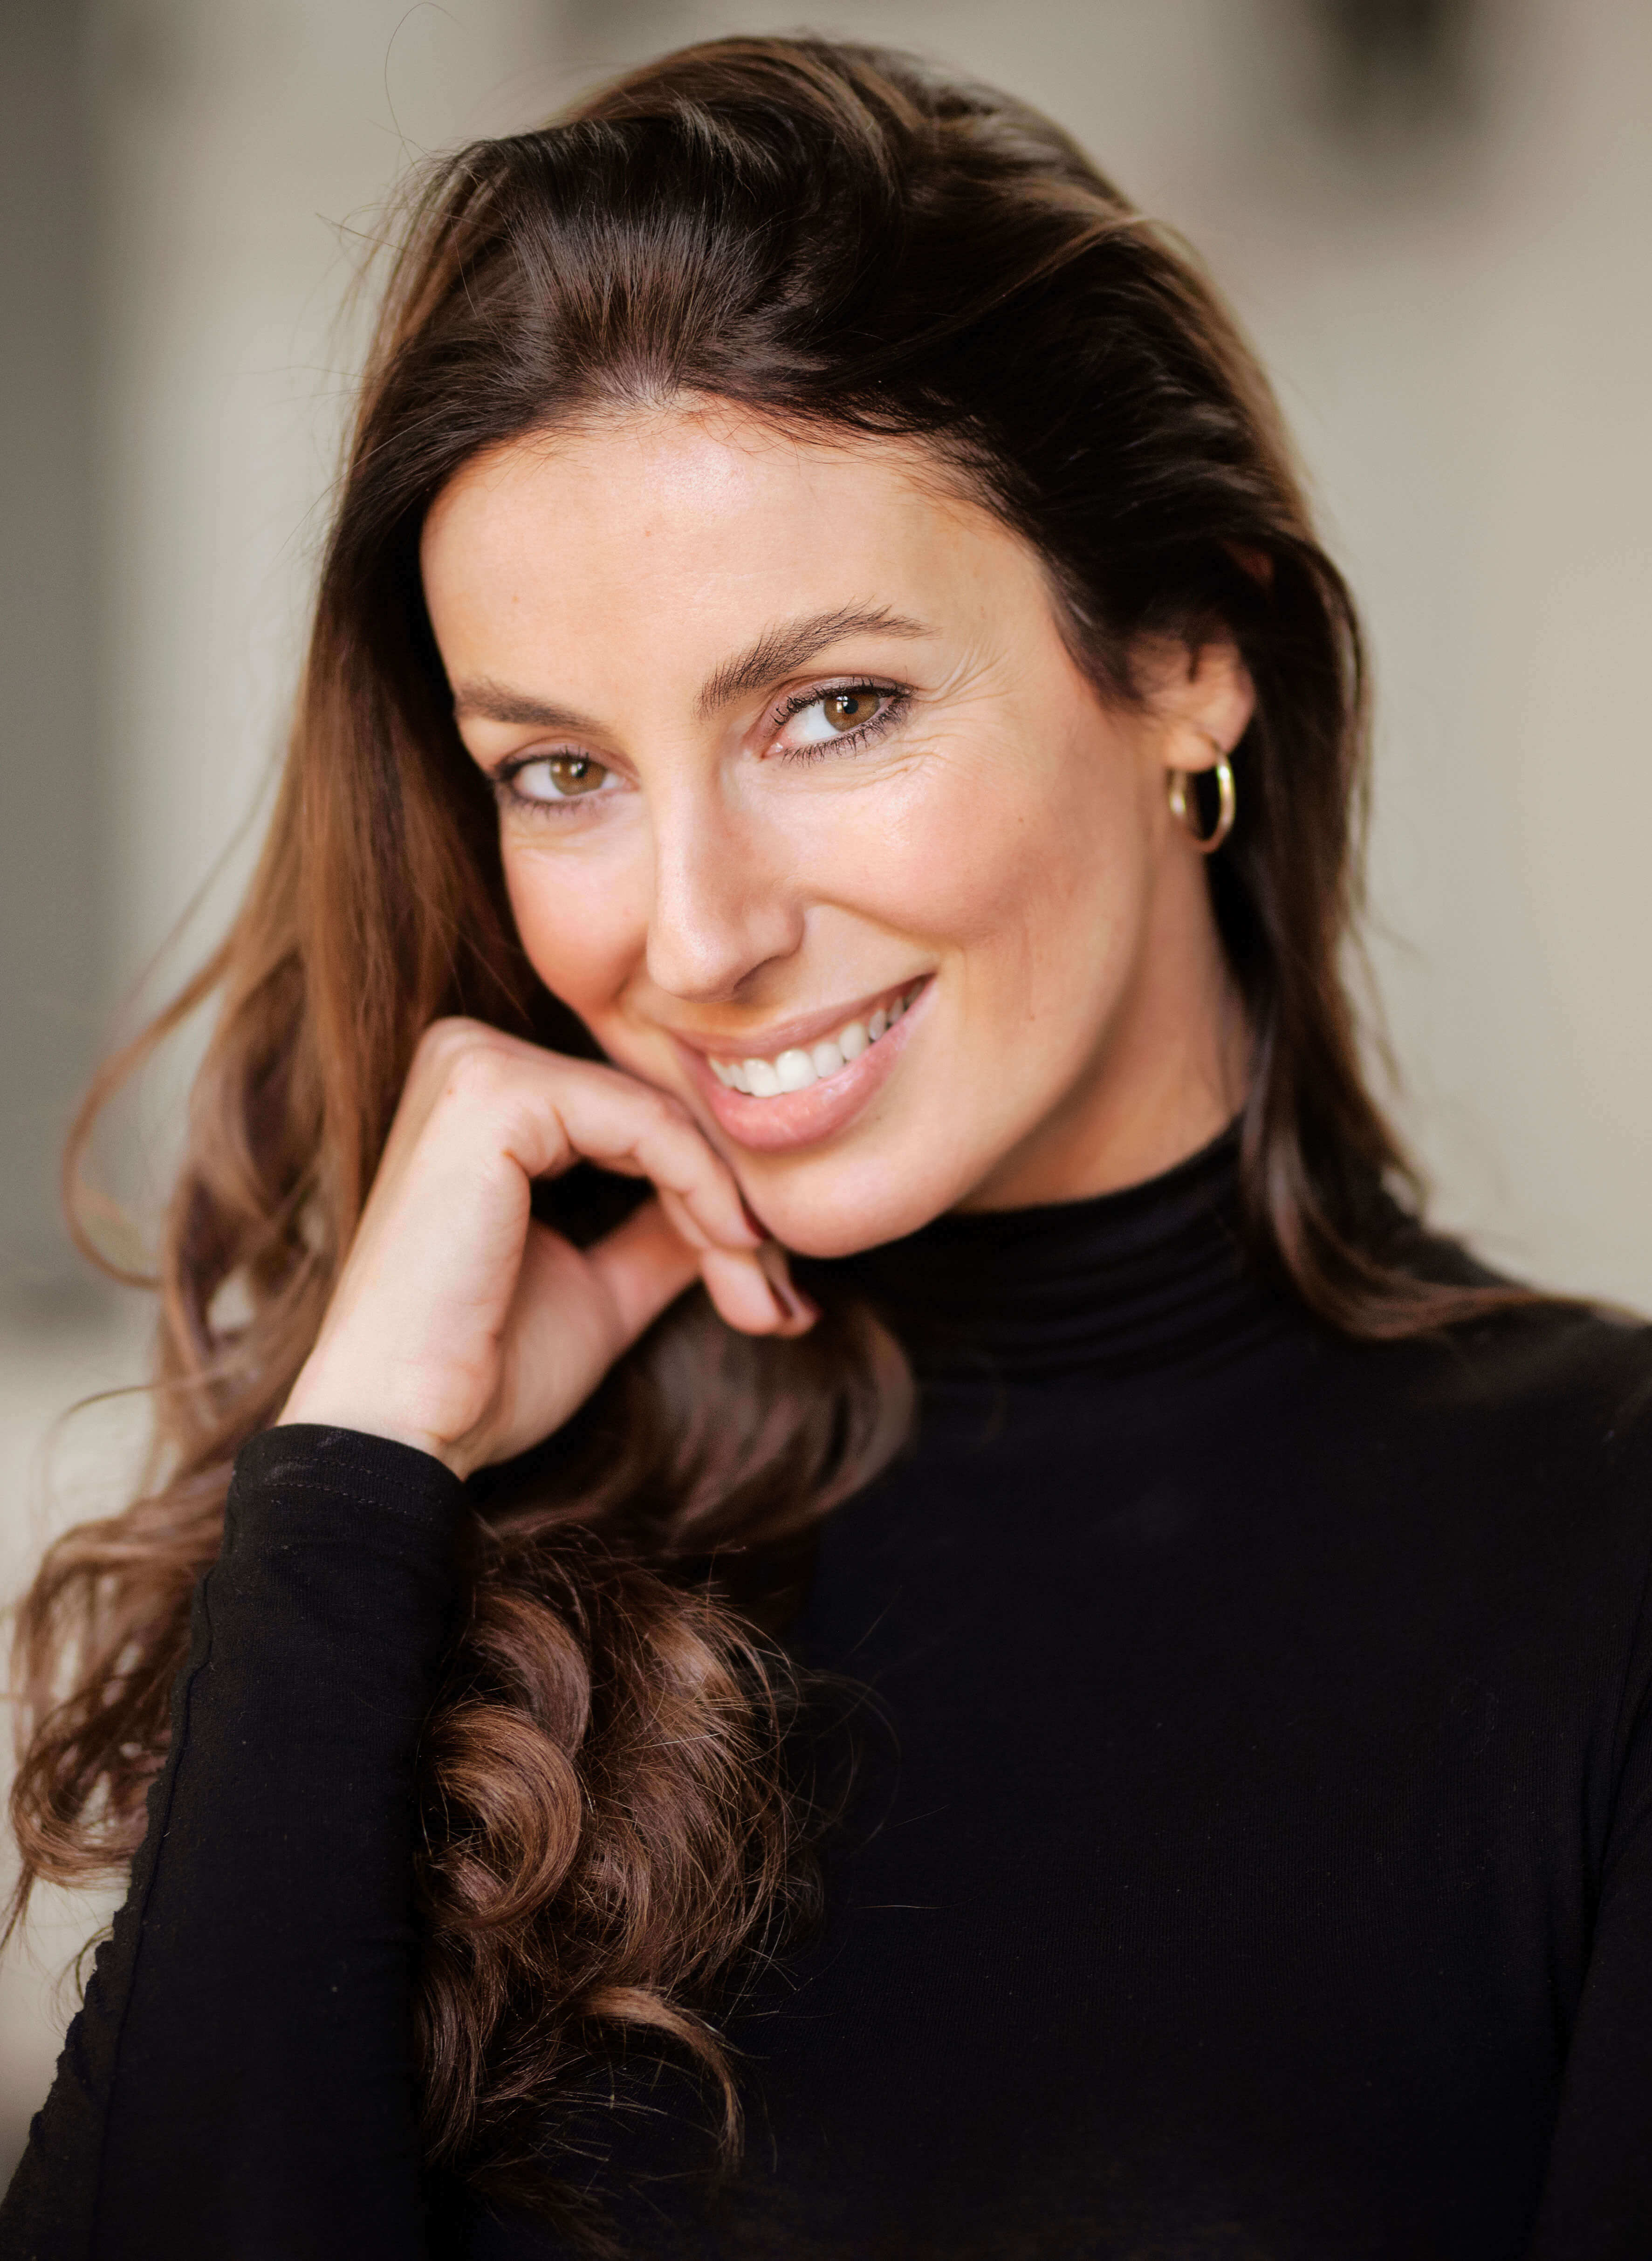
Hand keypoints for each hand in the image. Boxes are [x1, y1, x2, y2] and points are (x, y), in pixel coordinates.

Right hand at [277, 1018, 809, 1477]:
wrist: (404, 1431)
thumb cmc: (483, 1369)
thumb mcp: (602, 1284)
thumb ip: (664, 1233)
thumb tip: (755, 1219)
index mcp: (486, 1094)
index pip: (639, 1120)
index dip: (717, 1199)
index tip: (777, 1290)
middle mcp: (470, 1056)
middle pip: (654, 1113)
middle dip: (730, 1210)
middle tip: (783, 1302)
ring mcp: (474, 1064)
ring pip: (659, 1117)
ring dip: (725, 1210)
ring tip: (762, 1298)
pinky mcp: (492, 1093)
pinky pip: (644, 1124)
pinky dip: (701, 1190)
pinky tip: (730, 1250)